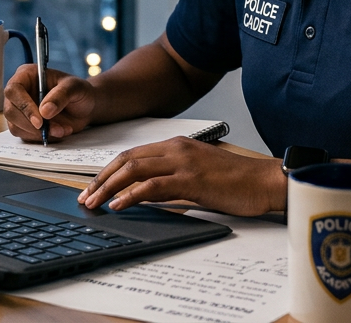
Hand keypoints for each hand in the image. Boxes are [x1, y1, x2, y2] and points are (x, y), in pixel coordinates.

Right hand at [3, 63, 95, 141]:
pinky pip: (25, 136)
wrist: (84, 107)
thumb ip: (61, 96)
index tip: (40, 121)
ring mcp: (20, 110)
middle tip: (55, 130)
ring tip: (61, 130)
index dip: (24, 106)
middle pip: (10, 111)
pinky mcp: (24, 125)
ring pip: (15, 126)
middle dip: (31, 125)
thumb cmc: (79, 91)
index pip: (14, 90)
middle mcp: (19, 92)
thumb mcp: (75, 88)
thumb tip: (44, 112)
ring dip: (38, 134)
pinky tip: (58, 133)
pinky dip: (41, 138)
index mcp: (26, 75)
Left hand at [77, 137, 286, 216]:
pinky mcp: (191, 180)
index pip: (132, 154)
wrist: (265, 181)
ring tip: (93, 203)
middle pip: (126, 160)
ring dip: (108, 188)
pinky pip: (153, 186)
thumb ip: (172, 178)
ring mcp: (183, 162)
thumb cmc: (236, 181)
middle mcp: (176, 148)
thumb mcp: (198, 174)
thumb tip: (146, 194)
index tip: (93, 186)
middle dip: (101, 179)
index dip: (108, 170)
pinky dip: (131, 195)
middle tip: (85, 196)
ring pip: (134, 170)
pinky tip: (118, 205)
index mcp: (177, 144)